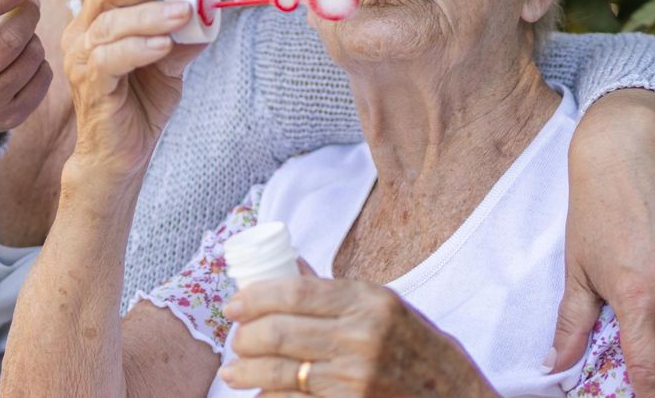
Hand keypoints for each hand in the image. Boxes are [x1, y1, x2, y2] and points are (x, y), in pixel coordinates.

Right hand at [62, 0, 203, 178]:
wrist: (121, 152)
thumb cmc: (140, 102)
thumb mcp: (169, 63)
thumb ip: (184, 38)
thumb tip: (209, 12)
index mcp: (98, 20)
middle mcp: (83, 33)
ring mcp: (81, 59)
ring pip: (109, 24)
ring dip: (150, 15)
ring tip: (183, 13)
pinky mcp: (89, 85)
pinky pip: (108, 59)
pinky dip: (138, 48)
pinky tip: (163, 45)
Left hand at [220, 269, 497, 396]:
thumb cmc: (420, 352)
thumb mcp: (387, 308)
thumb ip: (337, 294)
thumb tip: (290, 269)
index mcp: (369, 300)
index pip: (295, 290)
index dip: (255, 297)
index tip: (234, 304)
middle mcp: (361, 336)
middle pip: (279, 331)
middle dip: (244, 337)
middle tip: (235, 340)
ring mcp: (355, 378)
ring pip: (278, 373)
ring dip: (246, 373)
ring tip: (234, 372)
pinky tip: (262, 396)